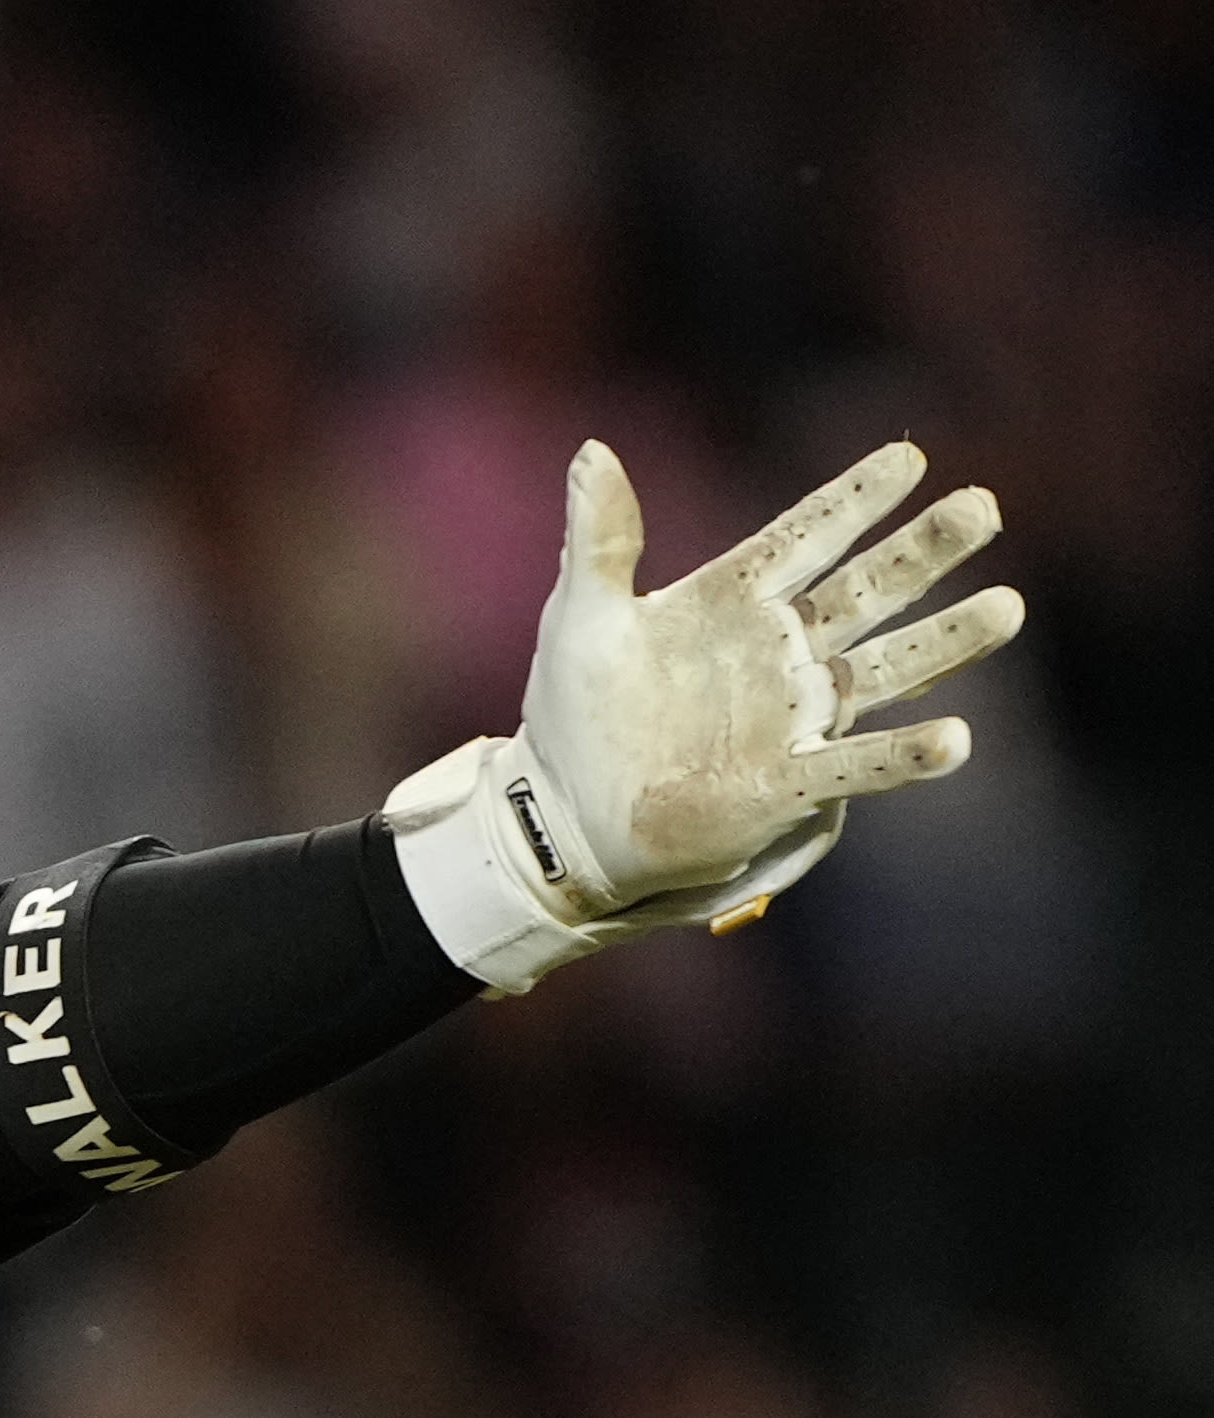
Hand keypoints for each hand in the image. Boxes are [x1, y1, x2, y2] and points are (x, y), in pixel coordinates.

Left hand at [387, 440, 1022, 991]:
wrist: (562, 815)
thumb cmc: (573, 712)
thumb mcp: (582, 616)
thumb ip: (600, 537)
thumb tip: (592, 452)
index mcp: (733, 601)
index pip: (807, 536)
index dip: (855, 500)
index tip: (910, 457)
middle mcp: (778, 651)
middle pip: (867, 590)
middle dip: (924, 552)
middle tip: (984, 507)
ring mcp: (790, 715)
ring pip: (886, 668)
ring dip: (944, 641)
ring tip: (1006, 607)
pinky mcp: (786, 781)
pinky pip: (858, 765)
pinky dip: (902, 756)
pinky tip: (955, 740)